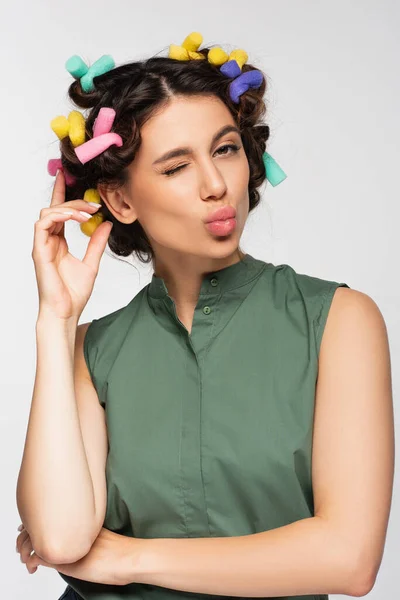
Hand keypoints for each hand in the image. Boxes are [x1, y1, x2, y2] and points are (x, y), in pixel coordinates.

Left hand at [16, 524, 141, 585]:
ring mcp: (66, 544)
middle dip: (26, 534)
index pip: (50, 517)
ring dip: (25, 548)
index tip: (32, 528)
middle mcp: (70, 529)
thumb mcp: (101, 538)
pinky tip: (32, 567)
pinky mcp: (63, 559)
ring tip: (25, 557)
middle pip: (39, 525)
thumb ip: (87, 536)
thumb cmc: (121, 551)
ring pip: (35, 540)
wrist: (128, 557)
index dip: (38, 522)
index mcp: (78, 522)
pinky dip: (31, 561)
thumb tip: (81, 541)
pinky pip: (38, 557)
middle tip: (22, 543)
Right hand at [32, 169, 112, 320]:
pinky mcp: (39, 250)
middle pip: (55, 209)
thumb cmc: (74, 293)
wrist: (66, 312)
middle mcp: (48, 241)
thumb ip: (97, 243)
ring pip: (48, 213)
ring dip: (69, 208)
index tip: (67, 176)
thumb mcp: (92, 263)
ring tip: (88, 212)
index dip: (61, 193)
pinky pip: (43, 224)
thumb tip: (106, 224)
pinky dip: (60, 216)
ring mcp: (42, 245)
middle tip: (94, 204)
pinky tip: (77, 218)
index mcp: (58, 243)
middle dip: (74, 201)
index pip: (58, 212)